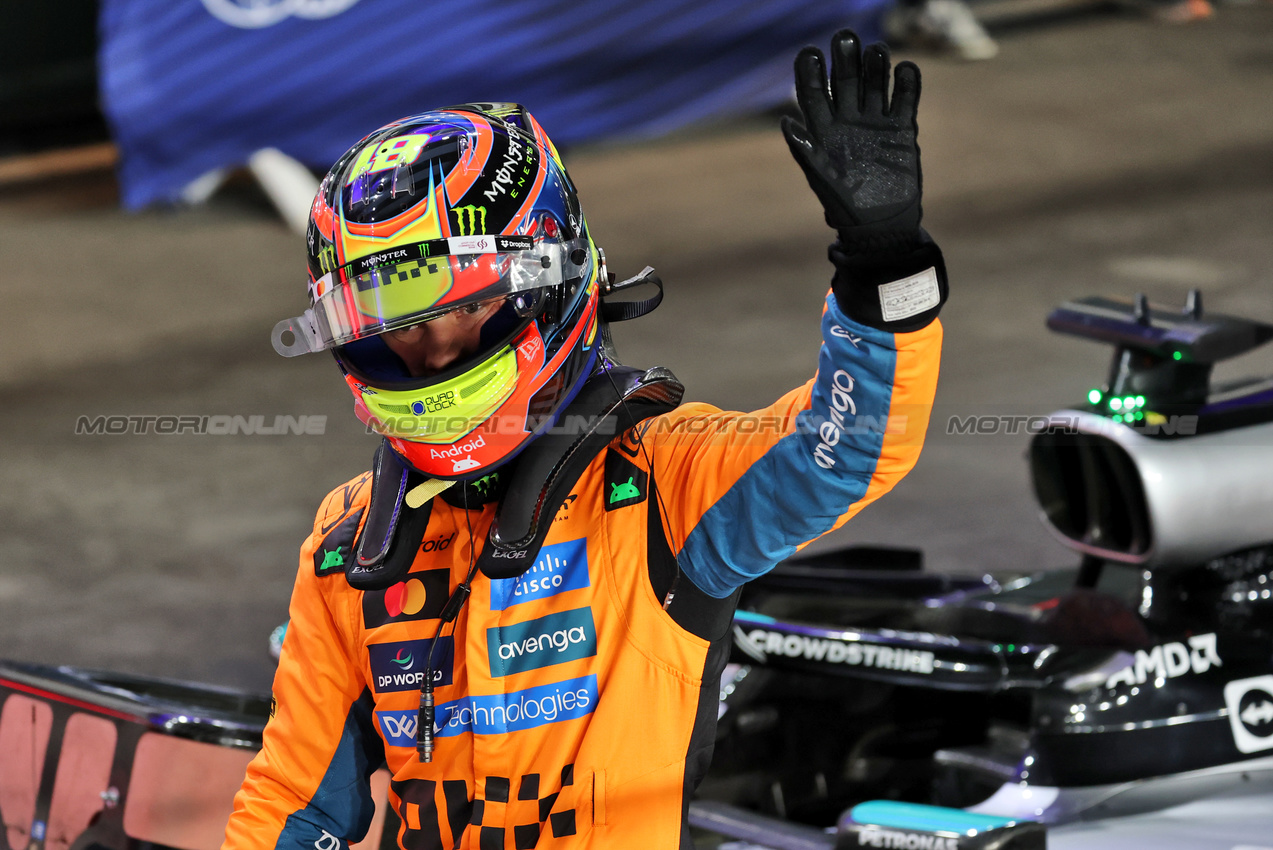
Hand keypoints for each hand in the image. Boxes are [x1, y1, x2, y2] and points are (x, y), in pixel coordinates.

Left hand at [782, 30, 922, 241]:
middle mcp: (848, 119)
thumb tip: (786, 121)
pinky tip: (905, 70)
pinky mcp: (902, 127)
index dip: (810, 71)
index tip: (810, 53)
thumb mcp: (821, 178)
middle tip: (845, 38)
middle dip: (845, 58)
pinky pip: (905, 97)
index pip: (813, 91)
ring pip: (875, 81)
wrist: (881, 223)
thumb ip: (805, 149)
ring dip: (875, 64)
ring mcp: (876, 120)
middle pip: (845, 79)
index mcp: (823, 128)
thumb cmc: (844, 204)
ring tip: (876, 52)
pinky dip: (907, 82)